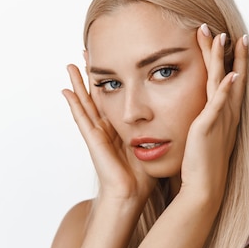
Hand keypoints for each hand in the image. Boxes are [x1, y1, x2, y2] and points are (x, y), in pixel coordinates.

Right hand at [62, 64, 155, 204]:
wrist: (132, 195)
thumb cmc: (143, 175)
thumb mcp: (155, 144)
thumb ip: (162, 130)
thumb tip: (183, 114)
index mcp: (120, 127)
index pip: (115, 97)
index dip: (112, 79)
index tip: (111, 59)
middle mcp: (107, 127)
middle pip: (97, 95)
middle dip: (92, 75)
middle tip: (86, 52)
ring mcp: (97, 133)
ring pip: (85, 102)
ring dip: (78, 84)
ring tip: (71, 64)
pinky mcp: (93, 140)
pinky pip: (81, 119)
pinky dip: (73, 105)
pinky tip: (65, 91)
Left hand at [179, 25, 247, 205]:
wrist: (203, 188)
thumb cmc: (200, 168)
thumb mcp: (203, 140)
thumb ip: (202, 125)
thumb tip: (197, 118)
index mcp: (224, 117)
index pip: (230, 83)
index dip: (232, 62)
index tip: (231, 43)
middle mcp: (226, 115)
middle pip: (231, 76)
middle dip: (230, 53)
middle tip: (228, 31)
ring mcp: (219, 120)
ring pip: (223, 83)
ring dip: (224, 60)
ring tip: (223, 38)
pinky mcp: (208, 127)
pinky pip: (218, 104)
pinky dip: (226, 89)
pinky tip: (230, 74)